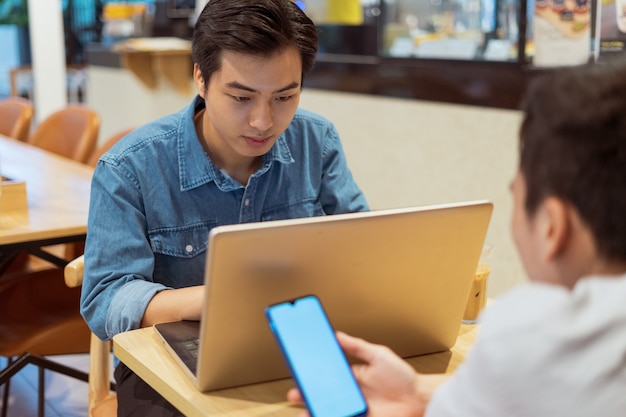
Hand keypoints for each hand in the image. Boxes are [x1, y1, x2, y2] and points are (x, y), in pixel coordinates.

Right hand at [287, 331, 447, 416]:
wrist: (418, 399)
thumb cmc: (402, 377)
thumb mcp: (378, 355)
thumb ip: (356, 346)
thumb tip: (337, 335)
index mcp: (353, 375)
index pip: (328, 373)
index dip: (314, 372)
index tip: (300, 368)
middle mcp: (351, 392)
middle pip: (324, 393)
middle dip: (307, 393)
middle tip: (295, 392)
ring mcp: (354, 407)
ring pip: (328, 409)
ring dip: (314, 409)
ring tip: (302, 410)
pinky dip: (326, 416)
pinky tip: (317, 416)